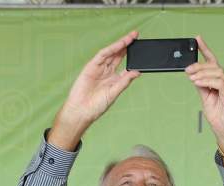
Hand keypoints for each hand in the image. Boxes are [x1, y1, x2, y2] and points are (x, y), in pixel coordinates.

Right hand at [49, 31, 140, 149]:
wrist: (82, 111)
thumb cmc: (97, 105)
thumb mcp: (115, 92)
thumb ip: (125, 81)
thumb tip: (138, 72)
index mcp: (114, 79)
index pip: (125, 64)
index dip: (132, 56)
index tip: (141, 50)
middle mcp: (107, 72)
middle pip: (118, 55)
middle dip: (127, 45)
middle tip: (136, 36)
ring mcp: (99, 68)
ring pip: (111, 53)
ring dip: (120, 44)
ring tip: (130, 38)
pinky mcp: (91, 67)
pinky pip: (101, 55)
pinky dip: (110, 49)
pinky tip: (118, 45)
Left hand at [185, 36, 223, 151]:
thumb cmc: (217, 115)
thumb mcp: (204, 97)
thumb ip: (200, 85)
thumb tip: (192, 74)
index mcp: (219, 81)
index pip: (213, 61)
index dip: (205, 49)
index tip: (197, 39)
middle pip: (214, 65)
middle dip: (199, 65)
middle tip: (187, 70)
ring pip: (217, 72)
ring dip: (202, 73)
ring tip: (192, 78)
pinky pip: (220, 83)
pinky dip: (207, 81)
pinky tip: (198, 83)